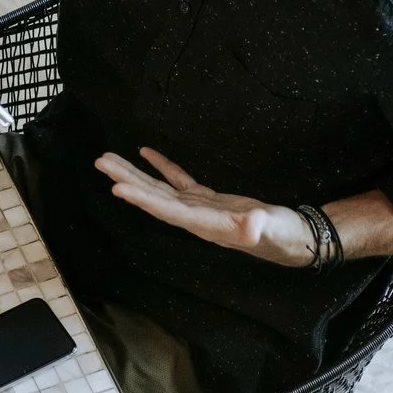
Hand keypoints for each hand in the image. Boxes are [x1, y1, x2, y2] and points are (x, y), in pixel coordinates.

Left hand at [94, 147, 315, 266]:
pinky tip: (147, 154)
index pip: (166, 209)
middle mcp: (194, 217)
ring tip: (110, 158)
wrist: (291, 238)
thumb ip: (259, 227)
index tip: (117, 186)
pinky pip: (178, 181)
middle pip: (153, 197)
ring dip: (135, 173)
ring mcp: (198, 208)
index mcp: (204, 223)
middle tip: (101, 162)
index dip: (142, 198)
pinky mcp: (207, 199)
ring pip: (160, 188)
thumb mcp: (271, 230)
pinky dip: (162, 167)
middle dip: (126, 179)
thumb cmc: (282, 235)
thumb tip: (252, 226)